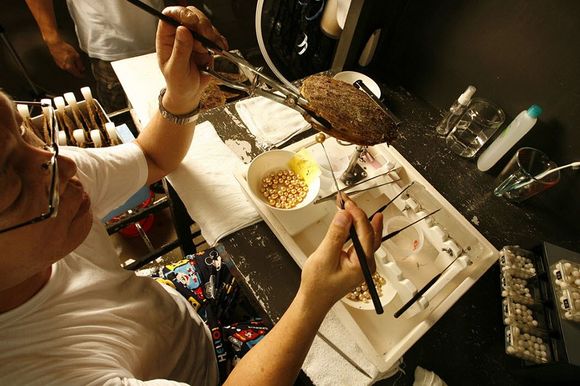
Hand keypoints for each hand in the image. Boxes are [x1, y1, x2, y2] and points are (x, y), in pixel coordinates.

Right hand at [46, 39, 84, 76]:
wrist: (55, 44)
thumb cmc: (64, 48)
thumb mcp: (76, 55)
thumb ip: (80, 63)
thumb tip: (82, 68)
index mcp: (69, 67)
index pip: (76, 74)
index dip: (81, 75)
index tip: (83, 75)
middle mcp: (64, 67)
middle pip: (72, 72)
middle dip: (76, 70)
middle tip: (80, 68)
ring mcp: (60, 65)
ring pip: (68, 68)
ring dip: (72, 66)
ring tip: (74, 61)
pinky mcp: (57, 62)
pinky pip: (64, 65)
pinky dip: (68, 63)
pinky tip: (68, 58)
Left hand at [156, 6, 227, 114]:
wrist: (189, 94)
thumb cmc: (178, 84)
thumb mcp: (177, 69)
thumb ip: (180, 50)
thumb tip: (183, 30)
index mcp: (166, 38)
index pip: (170, 15)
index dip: (180, 13)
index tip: (191, 21)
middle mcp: (180, 35)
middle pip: (190, 15)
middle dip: (201, 23)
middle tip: (206, 35)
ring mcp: (194, 39)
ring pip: (205, 24)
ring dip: (212, 34)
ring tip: (211, 49)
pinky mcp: (206, 45)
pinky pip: (214, 36)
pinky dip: (219, 41)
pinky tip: (219, 48)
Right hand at [299, 195, 382, 310]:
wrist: (313, 301)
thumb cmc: (318, 285)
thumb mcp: (324, 257)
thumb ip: (335, 235)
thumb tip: (344, 216)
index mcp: (362, 263)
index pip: (365, 232)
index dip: (357, 214)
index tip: (347, 202)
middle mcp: (367, 263)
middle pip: (369, 232)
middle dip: (359, 213)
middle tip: (347, 199)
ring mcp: (362, 262)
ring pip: (366, 235)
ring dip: (357, 219)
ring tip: (349, 204)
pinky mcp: (355, 261)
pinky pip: (359, 240)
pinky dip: (353, 227)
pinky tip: (349, 219)